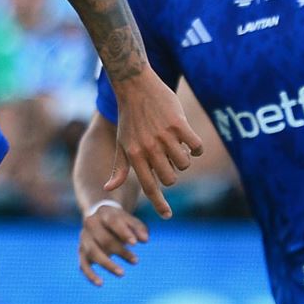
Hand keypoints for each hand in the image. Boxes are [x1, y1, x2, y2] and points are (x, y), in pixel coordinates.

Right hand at [78, 200, 148, 285]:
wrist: (99, 218)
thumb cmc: (119, 221)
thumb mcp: (129, 220)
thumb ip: (139, 228)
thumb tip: (145, 240)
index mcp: (104, 213)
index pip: (113, 222)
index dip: (123, 233)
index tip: (135, 244)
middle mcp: (91, 225)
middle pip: (104, 239)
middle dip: (120, 251)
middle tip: (136, 261)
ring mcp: (84, 238)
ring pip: (93, 252)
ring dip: (108, 264)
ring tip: (122, 273)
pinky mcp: (81, 252)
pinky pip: (83, 265)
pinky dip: (90, 274)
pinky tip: (100, 283)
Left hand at [104, 67, 202, 217]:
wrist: (134, 86)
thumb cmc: (128, 117)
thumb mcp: (121, 143)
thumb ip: (118, 168)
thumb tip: (108, 188)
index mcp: (134, 155)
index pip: (149, 187)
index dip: (159, 204)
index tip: (168, 216)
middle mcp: (149, 148)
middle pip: (170, 178)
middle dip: (172, 174)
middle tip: (168, 160)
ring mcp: (164, 136)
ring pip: (184, 164)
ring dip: (184, 160)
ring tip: (177, 147)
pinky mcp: (178, 124)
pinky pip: (196, 146)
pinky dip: (196, 148)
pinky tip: (189, 141)